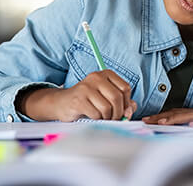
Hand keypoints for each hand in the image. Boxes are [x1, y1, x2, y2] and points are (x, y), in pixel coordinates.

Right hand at [21, 70, 136, 121]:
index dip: (127, 102)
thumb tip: (130, 110)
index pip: (125, 88)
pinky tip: (92, 116)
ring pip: (107, 107)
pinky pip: (96, 114)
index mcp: (106, 74)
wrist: (62, 103)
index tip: (123, 110)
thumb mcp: (106, 98)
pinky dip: (97, 119)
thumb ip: (122, 102)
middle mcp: (96, 77)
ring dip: (107, 117)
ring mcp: (86, 87)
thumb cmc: (88, 101)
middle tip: (114, 119)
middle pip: (117, 97)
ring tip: (102, 117)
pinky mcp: (78, 99)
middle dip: (118, 112)